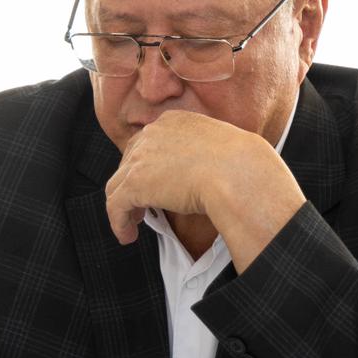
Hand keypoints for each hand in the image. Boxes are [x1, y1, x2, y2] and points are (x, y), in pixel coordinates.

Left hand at [104, 110, 306, 271]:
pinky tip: (128, 236)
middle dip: (132, 185)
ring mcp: (140, 157)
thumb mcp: (221, 149)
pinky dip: (119, 223)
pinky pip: (115, 205)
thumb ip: (205, 154)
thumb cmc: (241, 165)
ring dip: (124, 206)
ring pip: (118, 184)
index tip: (154, 184)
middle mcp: (152, 134)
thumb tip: (211, 173)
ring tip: (133, 225)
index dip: (146, 166)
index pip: (148, 143)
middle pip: (129, 162)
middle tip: (142, 207)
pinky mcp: (135, 183)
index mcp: (173, 121)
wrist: (237, 172)